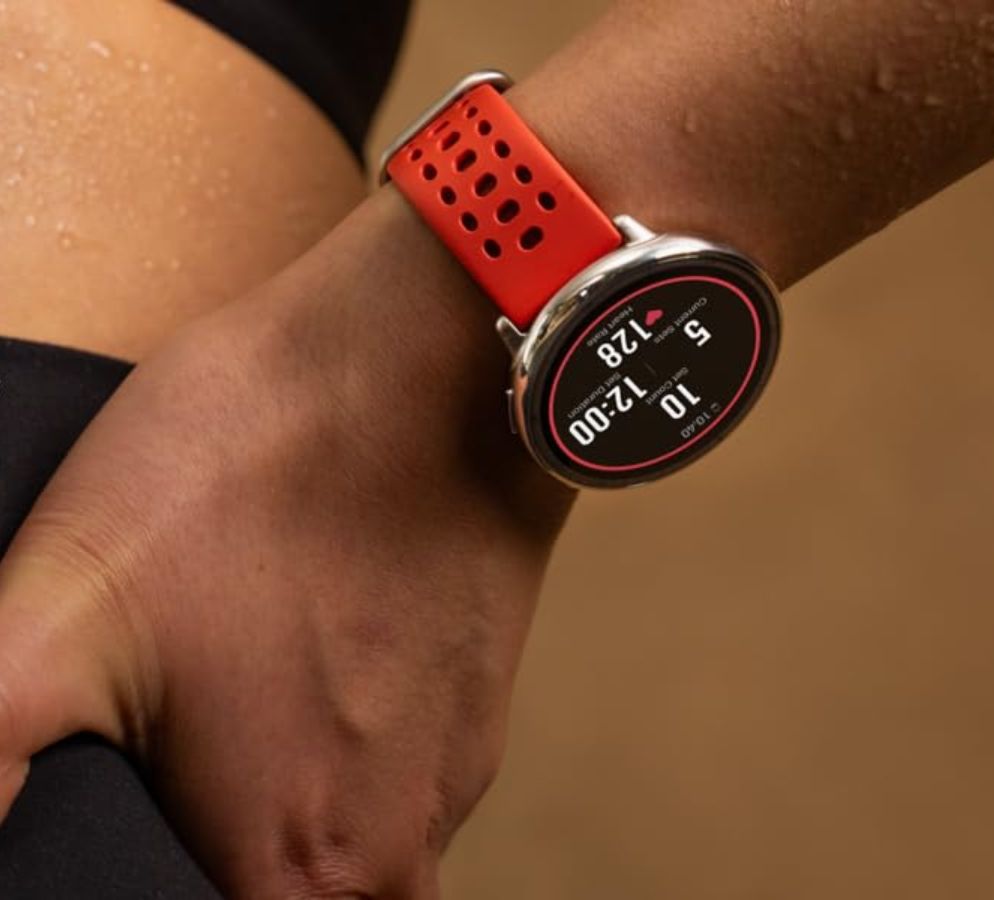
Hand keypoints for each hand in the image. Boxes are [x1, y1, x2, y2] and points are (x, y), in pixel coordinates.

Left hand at [0, 191, 572, 896]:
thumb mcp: (56, 604)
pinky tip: (307, 658)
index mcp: (297, 867)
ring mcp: (454, 770)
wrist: (424, 366)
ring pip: (355, 854)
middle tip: (189, 776)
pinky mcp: (479, 701)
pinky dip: (345, 748)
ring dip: (290, 814)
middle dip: (227, 862)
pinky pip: (399, 774)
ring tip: (241, 711)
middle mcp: (394, 843)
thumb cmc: (263, 468)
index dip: (165, 899)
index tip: (159, 832)